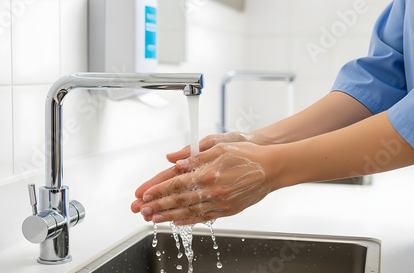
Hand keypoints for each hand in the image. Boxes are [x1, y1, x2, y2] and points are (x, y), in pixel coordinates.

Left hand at [131, 131, 251, 214]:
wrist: (271, 168)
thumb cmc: (246, 154)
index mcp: (208, 172)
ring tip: (154, 219)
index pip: (176, 183)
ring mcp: (220, 202)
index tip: (145, 194)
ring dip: (169, 216)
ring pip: (189, 211)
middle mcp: (212, 189)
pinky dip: (190, 221)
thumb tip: (175, 161)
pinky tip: (178, 222)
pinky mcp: (228, 209)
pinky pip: (205, 217)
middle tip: (142, 210)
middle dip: (158, 205)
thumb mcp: (219, 146)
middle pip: (179, 199)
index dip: (158, 189)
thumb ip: (195, 154)